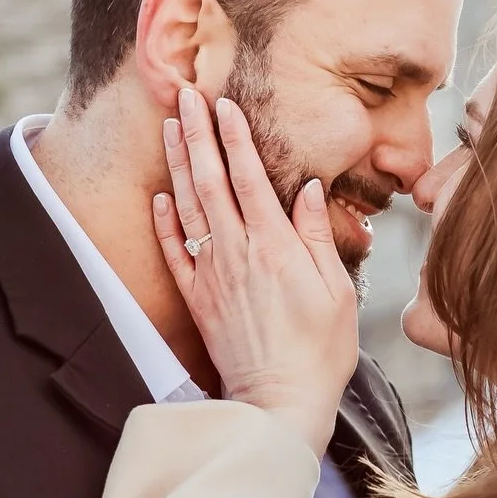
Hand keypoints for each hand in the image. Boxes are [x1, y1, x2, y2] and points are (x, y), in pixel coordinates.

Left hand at [154, 89, 358, 452]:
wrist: (280, 403)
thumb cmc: (321, 351)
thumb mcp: (336, 291)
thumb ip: (319, 236)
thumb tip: (311, 189)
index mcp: (276, 246)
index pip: (250, 177)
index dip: (236, 137)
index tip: (225, 103)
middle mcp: (237, 252)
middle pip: (210, 181)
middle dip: (196, 133)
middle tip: (185, 94)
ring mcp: (212, 275)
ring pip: (187, 207)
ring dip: (177, 163)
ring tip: (170, 126)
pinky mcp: (198, 300)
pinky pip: (174, 252)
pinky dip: (164, 221)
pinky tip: (160, 196)